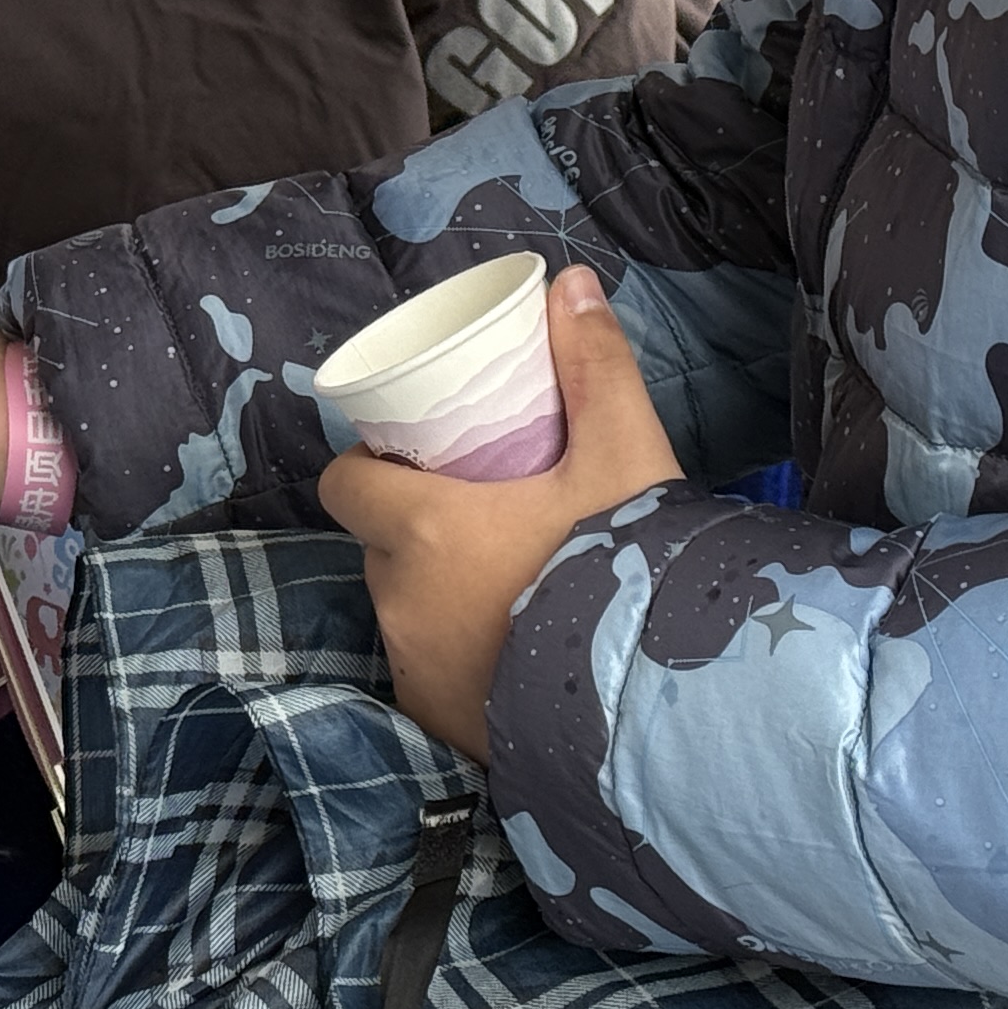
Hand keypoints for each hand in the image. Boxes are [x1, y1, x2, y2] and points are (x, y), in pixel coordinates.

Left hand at [315, 267, 680, 761]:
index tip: (420, 458)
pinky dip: (465, 659)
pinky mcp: (444, 725)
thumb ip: (596, 368)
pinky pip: (436, 677)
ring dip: (443, 595)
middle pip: (383, 546)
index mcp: (420, 531)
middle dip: (421, 529)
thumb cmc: (630, 575)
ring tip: (514, 581)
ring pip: (411, 612)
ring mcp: (417, 671)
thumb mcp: (624, 458)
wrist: (661, 710)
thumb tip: (569, 283)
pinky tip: (519, 651)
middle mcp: (400, 602)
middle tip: (487, 513)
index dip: (373, 466)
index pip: (345, 482)